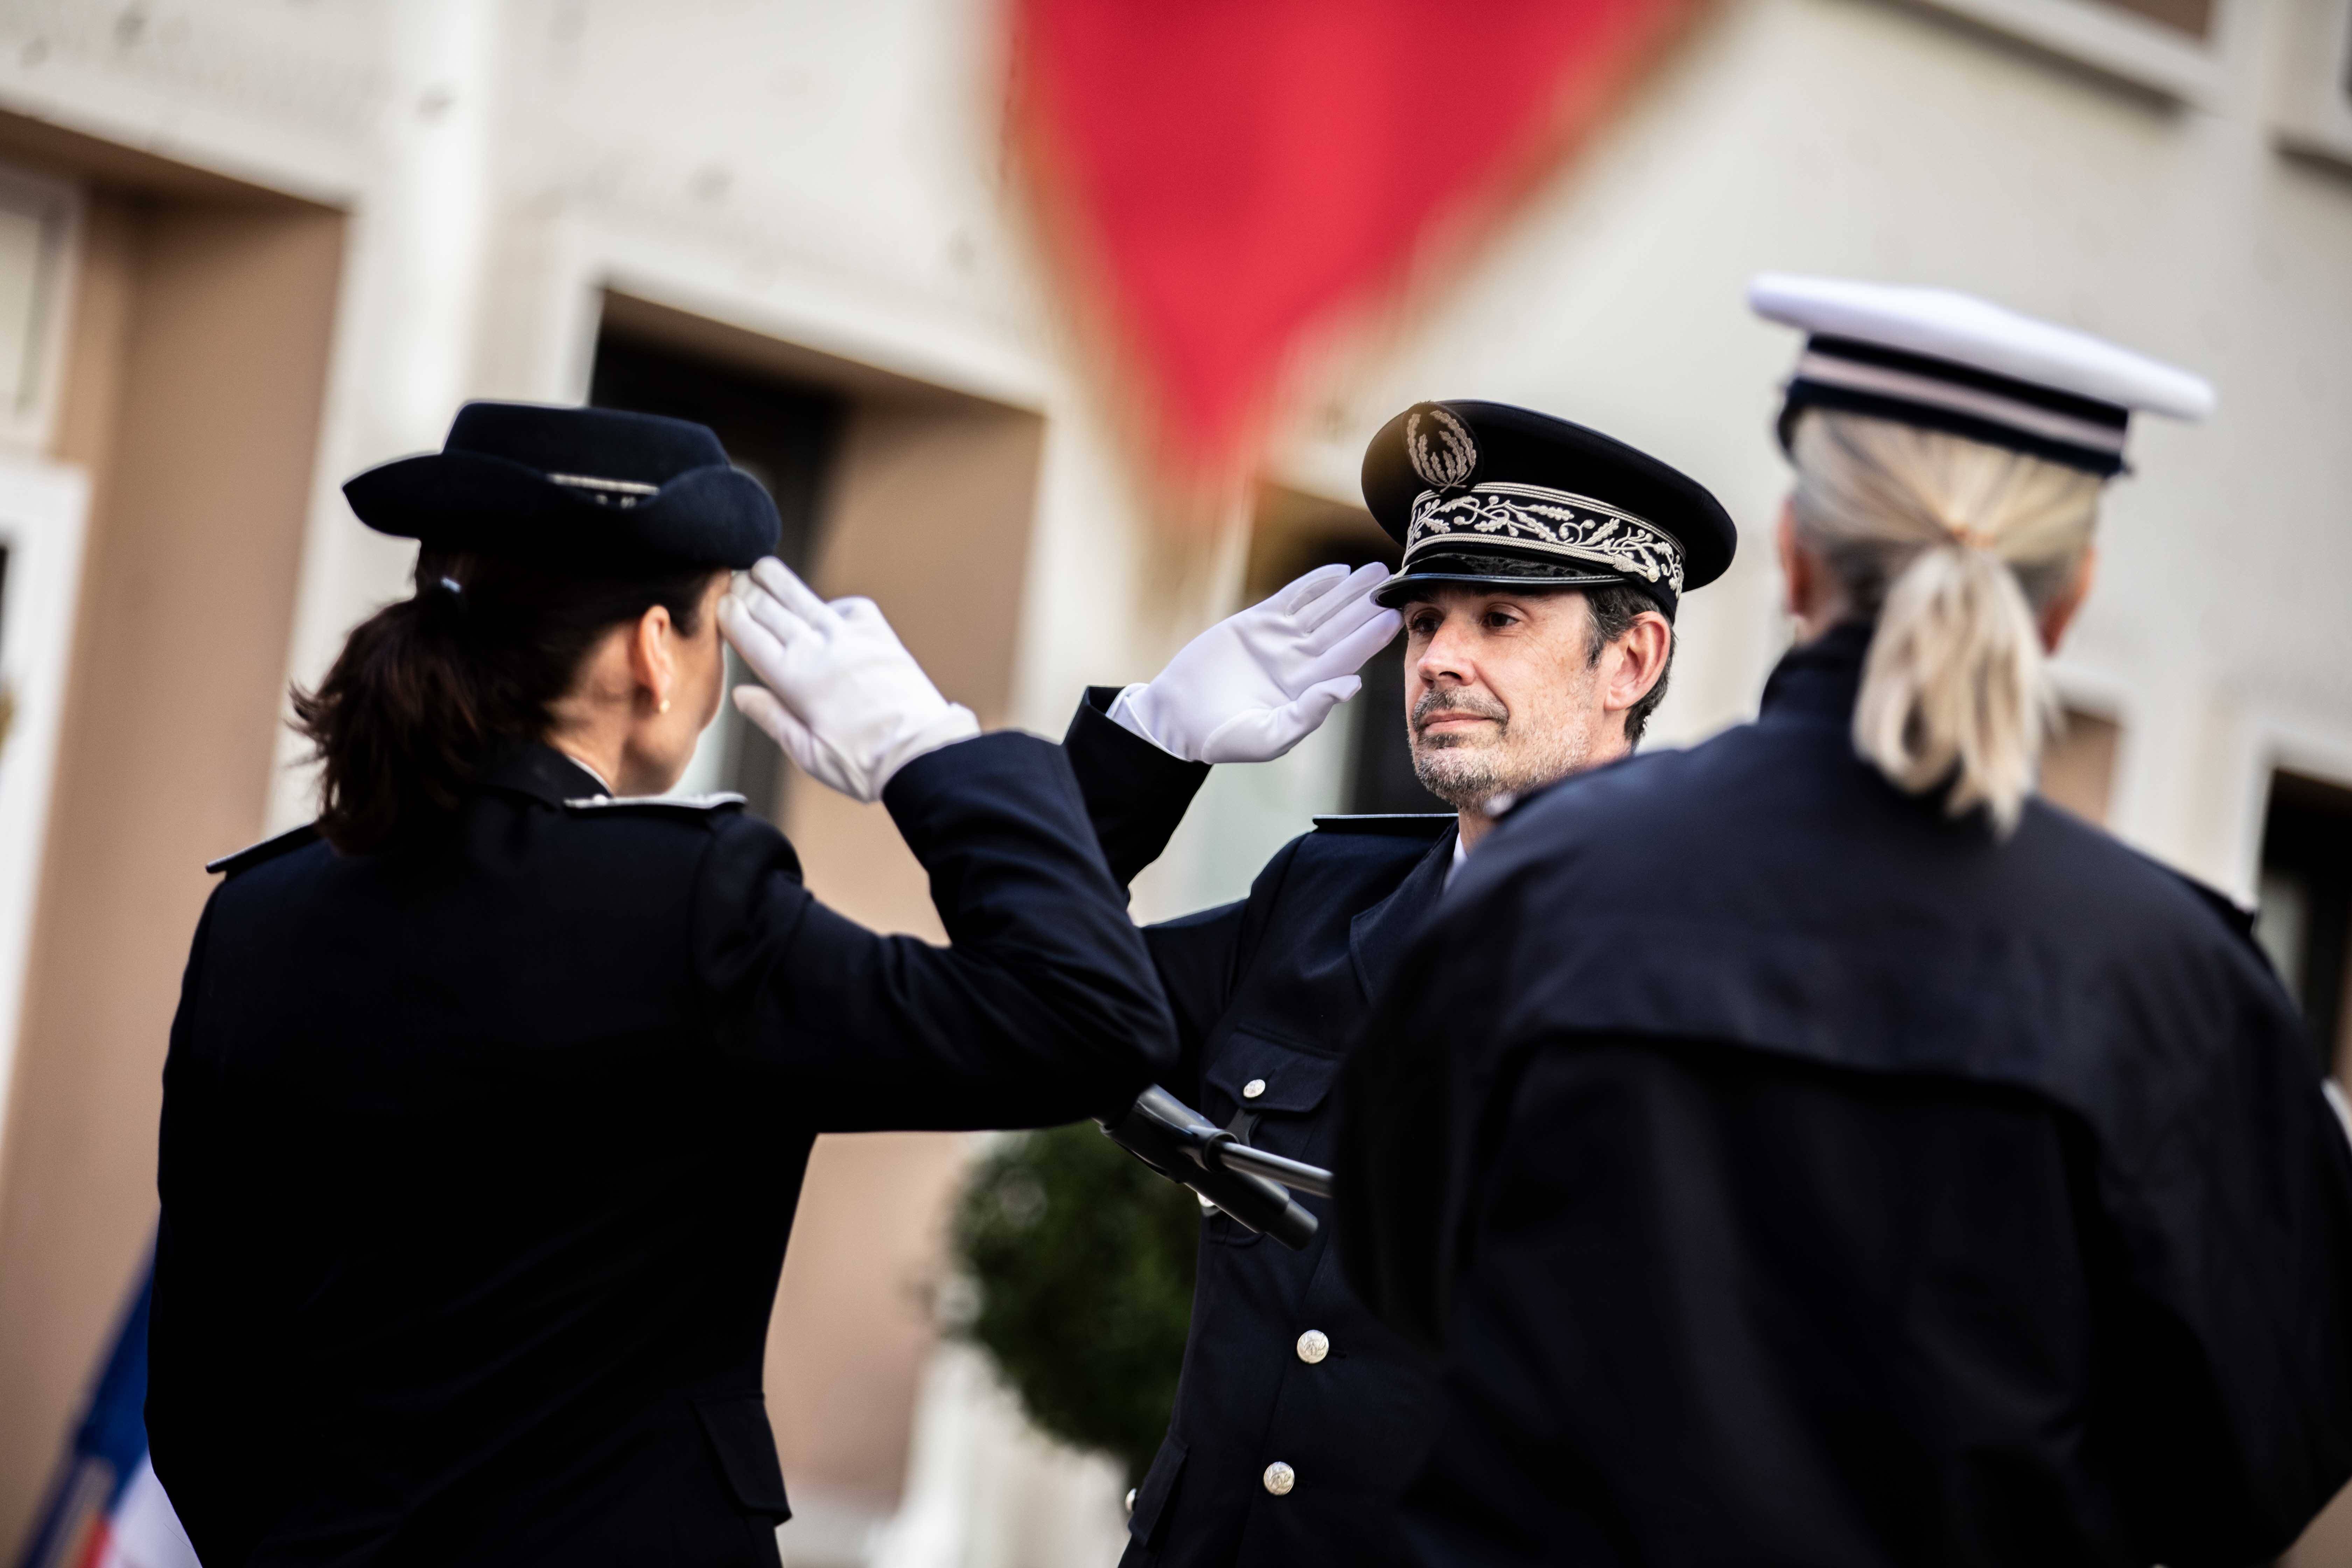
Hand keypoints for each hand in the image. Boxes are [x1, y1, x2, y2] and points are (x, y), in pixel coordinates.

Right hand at [718, 558, 979, 802]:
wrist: (921, 750)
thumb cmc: (864, 762)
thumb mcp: (806, 753)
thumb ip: (771, 718)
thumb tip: (741, 694)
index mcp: (792, 678)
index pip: (749, 635)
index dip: (731, 614)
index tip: (721, 602)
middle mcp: (816, 648)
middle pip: (770, 609)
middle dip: (748, 591)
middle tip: (735, 579)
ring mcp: (848, 635)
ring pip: (803, 598)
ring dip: (779, 581)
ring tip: (762, 567)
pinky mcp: (878, 633)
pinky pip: (849, 606)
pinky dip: (833, 604)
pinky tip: (825, 607)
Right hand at [1113, 562, 1400, 763]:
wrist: (1176, 718)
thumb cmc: (1221, 738)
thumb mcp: (1268, 736)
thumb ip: (1311, 712)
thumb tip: (1352, 684)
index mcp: (1306, 689)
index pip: (1347, 658)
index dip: (1370, 637)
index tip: (1394, 616)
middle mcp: (1298, 662)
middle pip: (1340, 628)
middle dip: (1366, 605)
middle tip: (1393, 582)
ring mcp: (1277, 641)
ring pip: (1321, 609)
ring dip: (1347, 590)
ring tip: (1375, 570)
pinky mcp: (1254, 623)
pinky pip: (1290, 599)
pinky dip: (1313, 584)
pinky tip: (1337, 572)